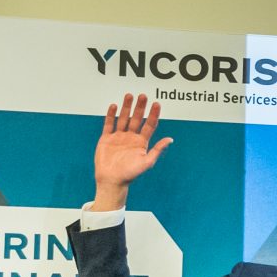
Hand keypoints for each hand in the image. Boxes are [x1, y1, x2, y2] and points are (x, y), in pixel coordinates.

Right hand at [91, 94, 173, 210]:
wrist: (112, 180)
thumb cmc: (131, 174)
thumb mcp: (147, 162)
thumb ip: (157, 150)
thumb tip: (170, 139)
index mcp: (142, 142)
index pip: (149, 125)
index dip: (153, 114)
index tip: (157, 104)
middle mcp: (131, 137)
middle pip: (137, 118)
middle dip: (140, 107)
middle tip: (143, 96)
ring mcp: (118, 137)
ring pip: (123, 118)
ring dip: (126, 107)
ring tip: (129, 95)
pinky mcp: (106, 138)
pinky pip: (109, 124)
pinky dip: (111, 115)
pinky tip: (114, 106)